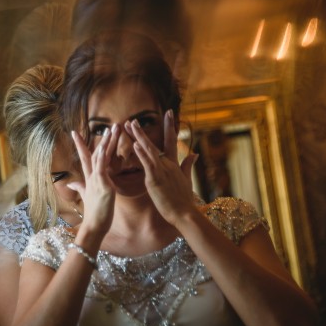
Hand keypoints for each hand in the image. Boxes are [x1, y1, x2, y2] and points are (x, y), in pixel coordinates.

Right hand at [67, 125, 118, 236]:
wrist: (94, 225)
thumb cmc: (93, 213)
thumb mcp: (86, 197)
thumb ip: (79, 187)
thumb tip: (70, 184)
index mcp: (90, 178)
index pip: (85, 157)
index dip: (81, 145)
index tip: (75, 132)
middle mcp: (92, 176)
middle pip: (94, 153)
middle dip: (102, 139)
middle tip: (109, 125)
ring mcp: (97, 180)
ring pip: (100, 157)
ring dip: (106, 142)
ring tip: (112, 129)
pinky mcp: (103, 185)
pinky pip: (102, 168)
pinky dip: (103, 156)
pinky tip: (105, 146)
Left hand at [125, 110, 197, 225]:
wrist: (184, 213)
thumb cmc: (183, 199)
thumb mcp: (187, 179)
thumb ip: (188, 165)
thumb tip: (194, 153)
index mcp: (173, 164)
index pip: (171, 141)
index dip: (169, 126)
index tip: (167, 112)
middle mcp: (167, 164)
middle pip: (155, 143)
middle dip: (142, 132)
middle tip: (133, 119)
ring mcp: (162, 171)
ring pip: (149, 150)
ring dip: (139, 137)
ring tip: (131, 125)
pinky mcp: (156, 180)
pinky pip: (147, 164)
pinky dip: (142, 154)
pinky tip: (135, 145)